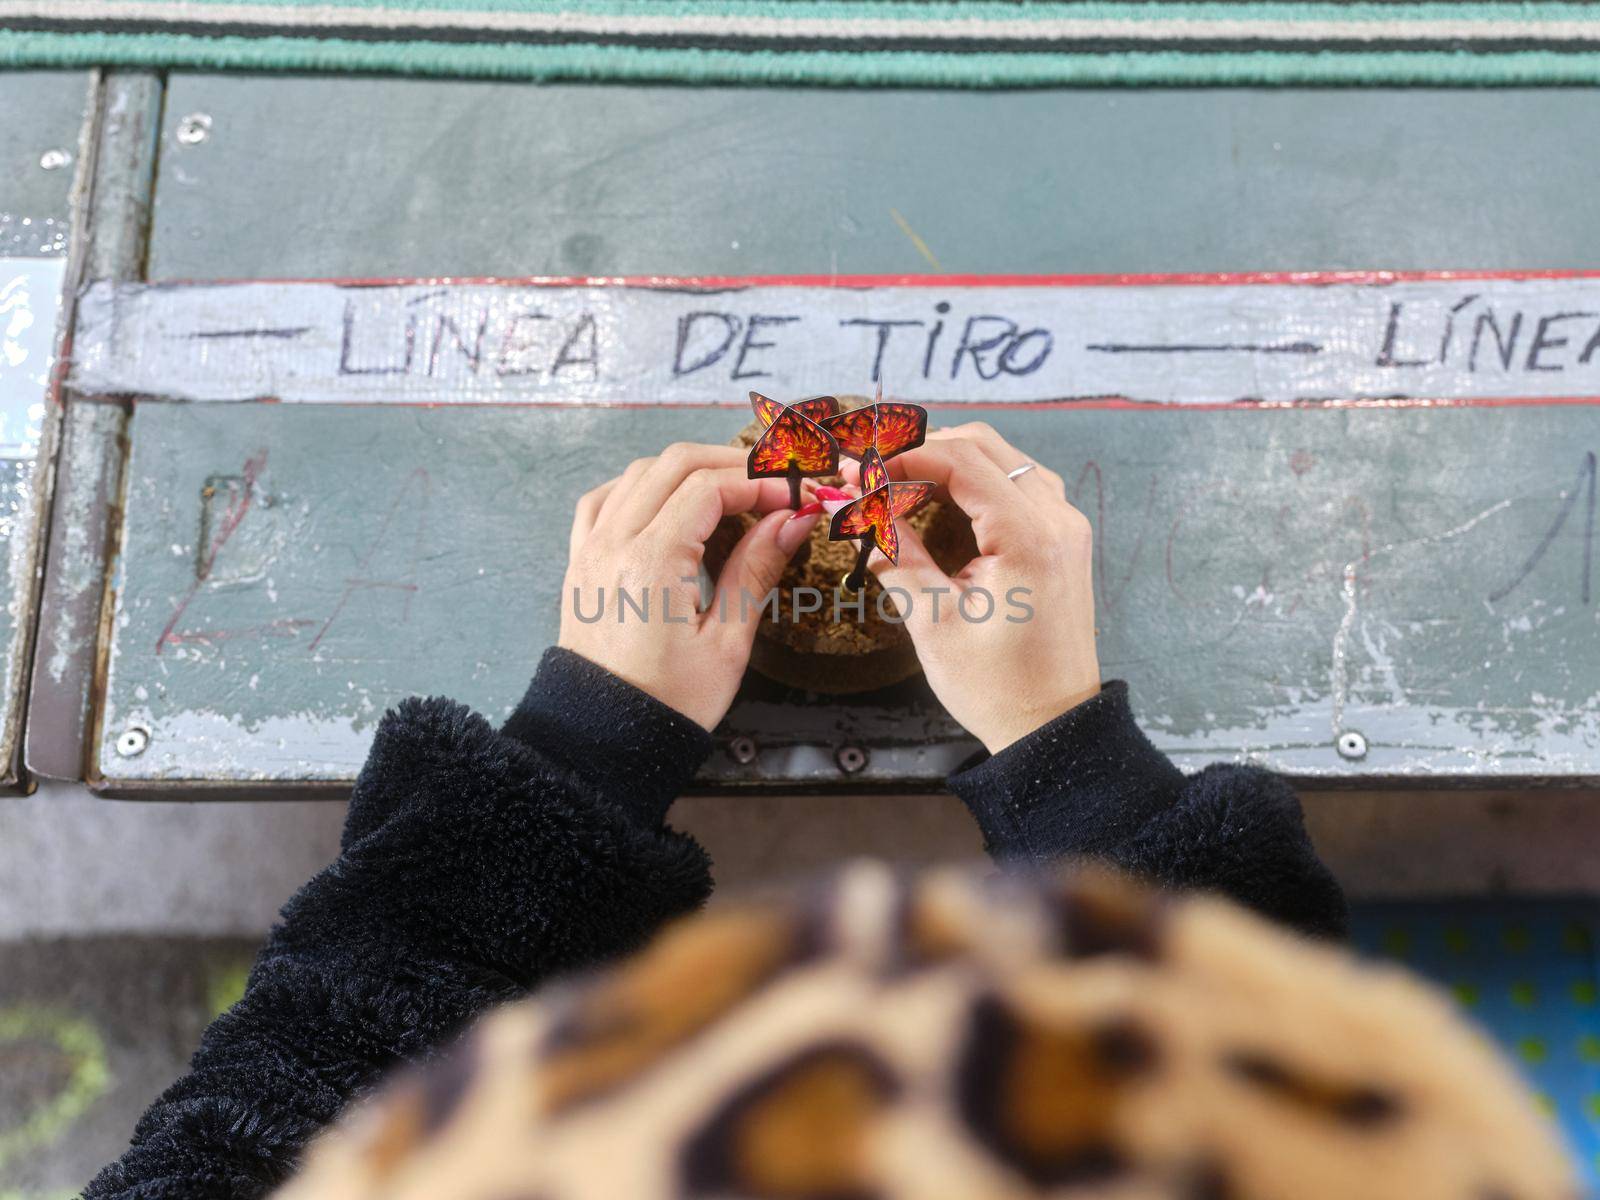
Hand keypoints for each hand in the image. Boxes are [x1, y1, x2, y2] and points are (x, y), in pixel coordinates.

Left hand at [561, 443, 817, 730]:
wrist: (604, 741)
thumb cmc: (669, 703)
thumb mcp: (727, 643)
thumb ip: (757, 570)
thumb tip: (793, 519)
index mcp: (652, 562)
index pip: (709, 488)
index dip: (758, 482)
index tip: (795, 495)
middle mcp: (614, 544)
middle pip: (672, 464)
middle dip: (728, 464)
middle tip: (772, 482)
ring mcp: (590, 549)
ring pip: (638, 473)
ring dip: (686, 470)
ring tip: (731, 491)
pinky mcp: (580, 563)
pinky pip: (604, 499)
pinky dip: (640, 487)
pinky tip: (667, 502)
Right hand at [851, 423, 1099, 753]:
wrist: (1052, 726)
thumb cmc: (994, 686)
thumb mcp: (932, 619)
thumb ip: (893, 552)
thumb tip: (853, 508)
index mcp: (1029, 536)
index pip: (961, 461)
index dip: (903, 457)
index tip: (859, 471)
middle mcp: (1057, 519)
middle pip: (985, 446)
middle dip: (923, 450)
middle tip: (872, 473)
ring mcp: (1066, 527)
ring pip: (1004, 461)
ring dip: (950, 462)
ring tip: (898, 485)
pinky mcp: (1062, 541)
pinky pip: (1018, 487)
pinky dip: (976, 483)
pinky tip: (939, 501)